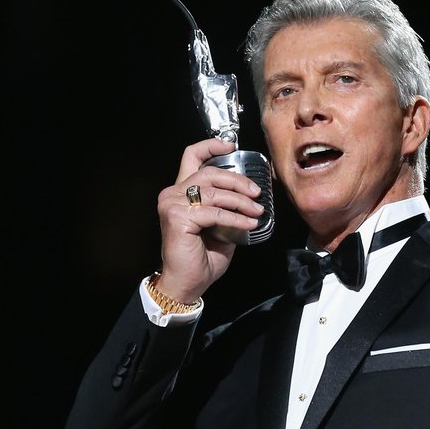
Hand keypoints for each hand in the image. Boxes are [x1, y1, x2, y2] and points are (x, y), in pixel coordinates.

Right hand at [153, 138, 266, 302]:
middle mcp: (173, 194)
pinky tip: (249, 223)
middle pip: (209, 173)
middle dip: (237, 180)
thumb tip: (252, 198)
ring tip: (257, 210)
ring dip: (240, 200)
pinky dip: (235, 217)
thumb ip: (227, 208)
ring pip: (213, 192)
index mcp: (181, 192)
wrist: (188, 282)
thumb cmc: (202, 258)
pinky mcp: (178, 217)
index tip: (231, 146)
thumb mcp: (220, 227)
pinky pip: (214, 212)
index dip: (210, 146)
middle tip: (256, 192)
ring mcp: (172, 204)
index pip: (191, 157)